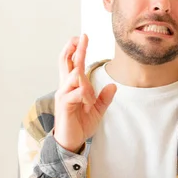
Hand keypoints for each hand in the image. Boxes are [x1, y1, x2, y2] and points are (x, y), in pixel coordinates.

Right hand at [54, 34, 116, 152]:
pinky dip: (85, 94)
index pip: (73, 63)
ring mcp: (63, 95)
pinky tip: (88, 102)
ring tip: (88, 87)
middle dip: (73, 49)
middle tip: (81, 37)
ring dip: (84, 77)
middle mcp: (65, 87)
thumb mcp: (97, 110)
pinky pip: (75, 93)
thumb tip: (113, 86)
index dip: (77, 49)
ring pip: (72, 75)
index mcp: (73, 86)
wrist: (72, 141)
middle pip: (66, 62)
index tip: (83, 36)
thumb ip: (104, 98)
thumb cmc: (81, 124)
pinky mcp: (64, 105)